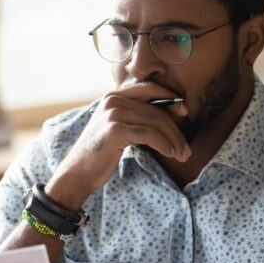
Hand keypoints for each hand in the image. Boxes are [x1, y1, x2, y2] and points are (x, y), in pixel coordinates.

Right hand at [45, 83, 190, 209]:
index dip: (170, 99)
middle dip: (175, 129)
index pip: (149, 90)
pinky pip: (149, 134)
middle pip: (156, 110)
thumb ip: (135, 116)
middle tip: (186, 148)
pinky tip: (170, 153)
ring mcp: (113, 114)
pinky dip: (164, 144)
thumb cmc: (100, 153)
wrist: (77, 172)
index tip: (184, 113)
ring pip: (155, 122)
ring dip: (173, 140)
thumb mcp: (117, 127)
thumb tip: (170, 115)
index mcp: (113, 96)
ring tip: (182, 154)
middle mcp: (112, 100)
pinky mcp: (115, 130)